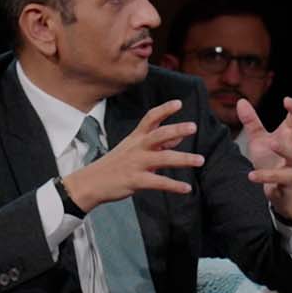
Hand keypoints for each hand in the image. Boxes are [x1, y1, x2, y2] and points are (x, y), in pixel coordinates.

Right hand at [62, 99, 201, 211]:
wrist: (91, 182)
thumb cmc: (116, 164)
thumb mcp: (134, 149)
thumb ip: (158, 143)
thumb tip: (179, 136)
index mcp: (136, 138)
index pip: (150, 118)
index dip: (164, 110)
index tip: (179, 103)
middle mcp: (137, 148)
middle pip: (158, 135)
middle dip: (176, 129)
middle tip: (194, 126)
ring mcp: (136, 163)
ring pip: (162, 158)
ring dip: (183, 159)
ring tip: (200, 160)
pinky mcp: (136, 180)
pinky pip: (158, 182)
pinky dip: (173, 186)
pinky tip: (186, 189)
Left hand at [239, 96, 291, 219]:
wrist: (280, 190)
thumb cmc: (272, 160)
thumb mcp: (260, 140)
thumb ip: (252, 122)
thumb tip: (241, 101)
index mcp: (291, 136)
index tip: (286, 100)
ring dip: (285, 148)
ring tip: (272, 143)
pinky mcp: (287, 182)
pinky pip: (279, 179)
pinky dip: (267, 177)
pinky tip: (252, 176)